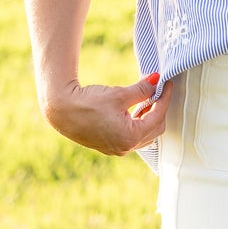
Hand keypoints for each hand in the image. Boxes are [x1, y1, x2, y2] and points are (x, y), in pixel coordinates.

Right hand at [44, 74, 171, 156]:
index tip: (167, 84)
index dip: (164, 98)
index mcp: (130, 137)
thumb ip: (142, 89)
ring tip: (147, 98)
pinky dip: (137, 122)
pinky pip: (132, 136)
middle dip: (159, 109)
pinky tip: (134, 108)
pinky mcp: (109, 145)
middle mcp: (125, 148)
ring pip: (144, 134)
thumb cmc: (87, 102)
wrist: (60, 110)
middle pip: (154, 129)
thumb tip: (157, 79)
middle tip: (159, 90)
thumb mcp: (119, 94)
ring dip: (148, 116)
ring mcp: (117, 149)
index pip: (157, 117)